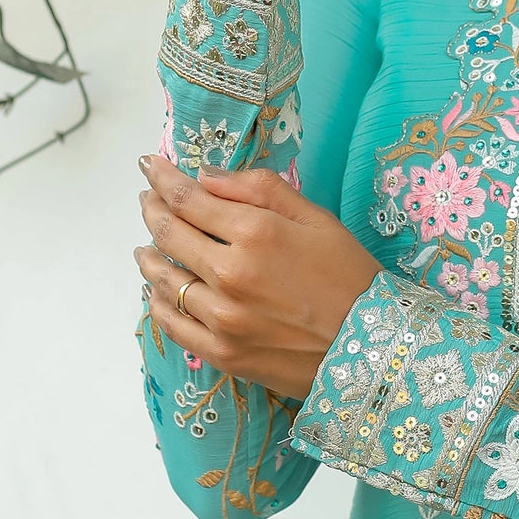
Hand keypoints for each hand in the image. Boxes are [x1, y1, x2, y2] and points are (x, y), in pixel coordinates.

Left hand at [136, 156, 380, 401]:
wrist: (373, 349)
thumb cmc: (350, 277)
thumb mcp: (317, 219)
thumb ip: (260, 190)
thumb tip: (206, 176)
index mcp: (256, 233)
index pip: (189, 198)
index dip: (162, 178)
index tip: (149, 166)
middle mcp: (230, 273)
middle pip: (169, 233)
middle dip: (152, 209)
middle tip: (147, 199)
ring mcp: (222, 316)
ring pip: (164, 279)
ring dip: (148, 257)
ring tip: (145, 247)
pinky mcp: (222, 352)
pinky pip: (172, 323)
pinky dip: (157, 302)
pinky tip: (157, 291)